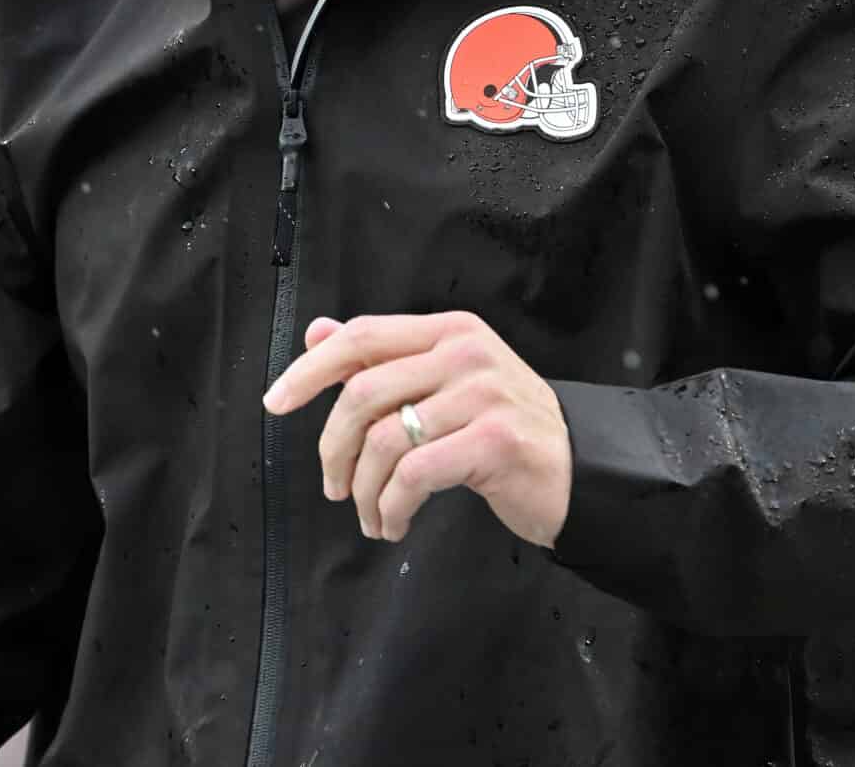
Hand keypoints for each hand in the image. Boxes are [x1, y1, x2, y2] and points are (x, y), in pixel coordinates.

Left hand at [261, 310, 571, 546]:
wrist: (579, 471)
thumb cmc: (503, 430)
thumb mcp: (447, 383)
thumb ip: (385, 357)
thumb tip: (318, 334)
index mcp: (449, 331)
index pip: (362, 336)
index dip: (311, 368)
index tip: (276, 402)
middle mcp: (466, 353)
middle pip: (364, 391)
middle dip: (334, 448)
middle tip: (333, 486)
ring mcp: (483, 395)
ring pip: (385, 439)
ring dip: (363, 490)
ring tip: (372, 517)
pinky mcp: (495, 441)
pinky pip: (414, 475)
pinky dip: (392, 506)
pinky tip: (395, 523)